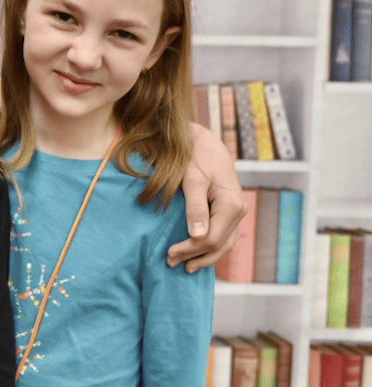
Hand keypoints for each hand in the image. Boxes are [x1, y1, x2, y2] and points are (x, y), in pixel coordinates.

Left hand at [167, 123, 246, 273]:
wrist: (206, 142)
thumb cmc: (196, 157)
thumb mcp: (192, 180)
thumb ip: (195, 208)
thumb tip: (197, 237)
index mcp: (231, 205)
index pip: (211, 238)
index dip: (190, 249)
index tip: (169, 254)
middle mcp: (238, 211)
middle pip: (218, 244)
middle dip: (194, 256)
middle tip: (171, 263)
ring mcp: (236, 212)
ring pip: (224, 243)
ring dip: (204, 257)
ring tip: (185, 266)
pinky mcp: (230, 211)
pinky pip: (223, 236)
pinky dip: (211, 247)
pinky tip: (198, 254)